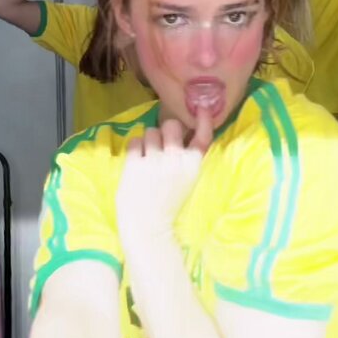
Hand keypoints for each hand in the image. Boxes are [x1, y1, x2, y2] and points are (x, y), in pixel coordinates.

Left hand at [117, 111, 212, 243]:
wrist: (149, 227)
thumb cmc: (169, 206)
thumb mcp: (188, 181)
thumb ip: (186, 160)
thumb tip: (182, 136)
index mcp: (192, 165)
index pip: (203, 136)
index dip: (204, 121)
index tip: (201, 109)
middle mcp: (175, 158)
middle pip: (172, 125)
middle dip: (167, 130)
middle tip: (163, 143)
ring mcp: (154, 160)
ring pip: (151, 130)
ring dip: (150, 140)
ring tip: (148, 156)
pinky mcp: (134, 164)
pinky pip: (135, 140)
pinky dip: (135, 147)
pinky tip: (137, 160)